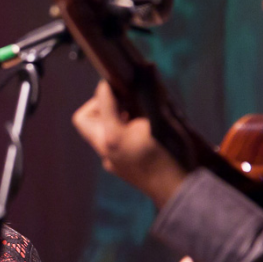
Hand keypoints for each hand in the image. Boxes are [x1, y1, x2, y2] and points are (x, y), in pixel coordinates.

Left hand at [72, 80, 186, 206]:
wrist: (177, 192)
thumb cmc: (173, 157)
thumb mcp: (164, 121)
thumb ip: (151, 95)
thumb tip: (148, 68)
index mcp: (113, 135)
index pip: (101, 100)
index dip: (108, 86)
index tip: (117, 79)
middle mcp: (105, 149)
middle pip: (85, 119)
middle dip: (99, 105)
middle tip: (123, 101)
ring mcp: (109, 161)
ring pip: (97, 132)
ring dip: (110, 118)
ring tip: (134, 115)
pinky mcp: (117, 168)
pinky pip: (109, 144)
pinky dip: (119, 132)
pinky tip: (139, 132)